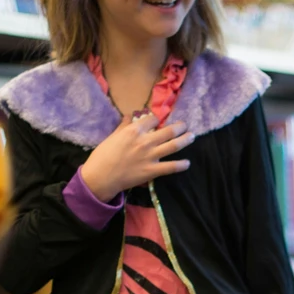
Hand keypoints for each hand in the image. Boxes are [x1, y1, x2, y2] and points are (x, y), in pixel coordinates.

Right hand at [79, 115, 194, 202]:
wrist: (101, 177)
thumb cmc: (103, 155)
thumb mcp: (112, 136)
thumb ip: (123, 126)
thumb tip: (129, 116)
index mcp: (134, 130)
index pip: (152, 119)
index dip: (157, 119)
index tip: (160, 121)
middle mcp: (145, 141)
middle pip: (168, 131)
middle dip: (179, 126)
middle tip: (185, 125)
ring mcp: (151, 156)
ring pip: (173, 145)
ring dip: (185, 140)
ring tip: (192, 136)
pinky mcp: (152, 171)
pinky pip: (171, 167)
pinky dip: (181, 165)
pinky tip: (187, 163)